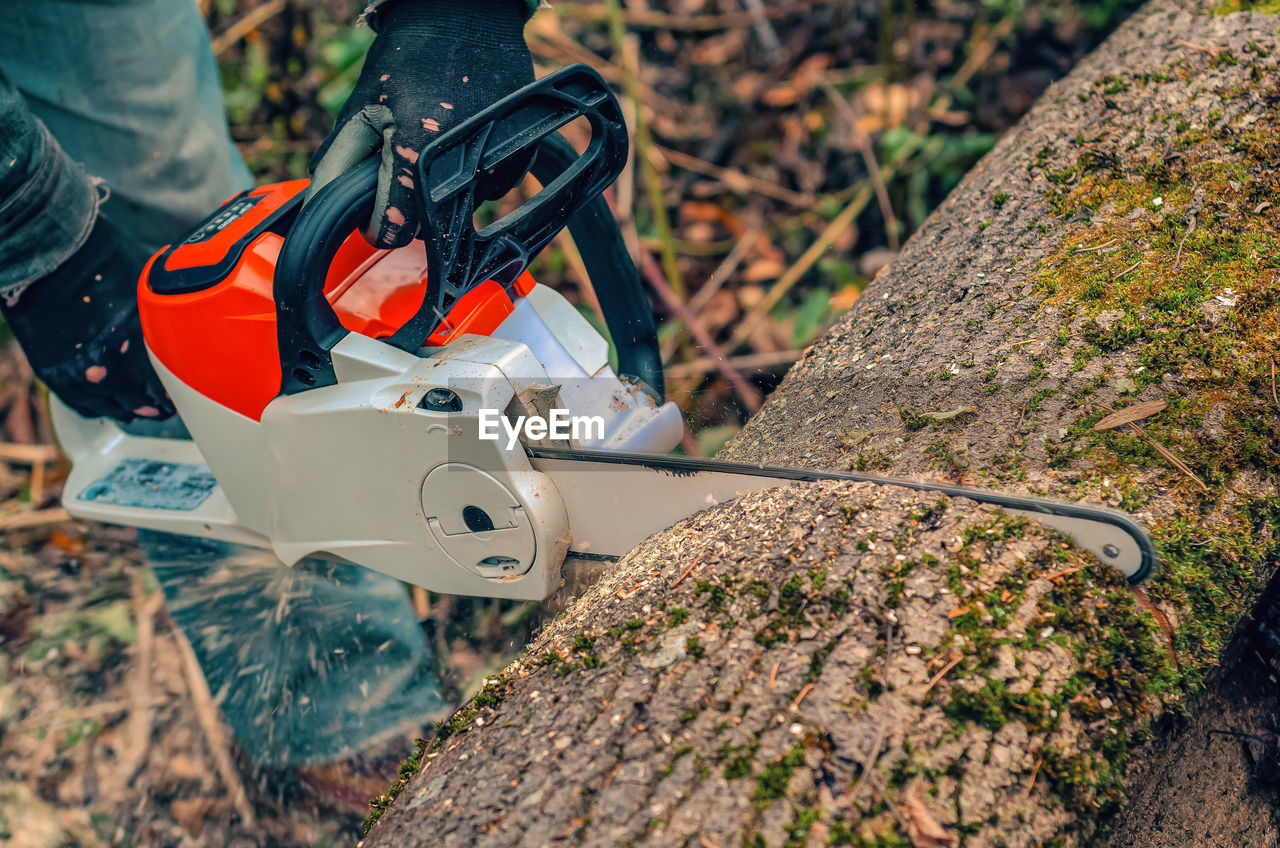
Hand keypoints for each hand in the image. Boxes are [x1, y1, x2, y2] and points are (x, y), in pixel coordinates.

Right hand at [1, 216, 173, 421]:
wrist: (44, 248)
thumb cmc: (97, 254)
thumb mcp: (146, 277)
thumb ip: (163, 305)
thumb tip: (187, 313)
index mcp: (132, 333)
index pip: (160, 378)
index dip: (172, 389)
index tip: (182, 393)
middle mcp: (103, 355)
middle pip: (135, 396)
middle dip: (153, 405)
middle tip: (165, 407)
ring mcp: (73, 364)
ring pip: (107, 404)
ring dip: (127, 409)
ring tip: (141, 411)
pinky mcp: (50, 366)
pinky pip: (78, 400)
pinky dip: (97, 406)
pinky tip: (108, 407)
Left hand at [310, 0, 534, 247]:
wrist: (464, 17)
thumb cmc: (408, 58)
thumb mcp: (361, 105)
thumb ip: (338, 162)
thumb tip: (322, 209)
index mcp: (416, 150)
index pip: (396, 226)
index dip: (378, 225)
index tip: (374, 214)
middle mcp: (462, 160)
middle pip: (430, 225)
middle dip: (411, 207)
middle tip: (404, 167)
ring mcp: (497, 159)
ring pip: (462, 210)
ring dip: (444, 193)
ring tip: (436, 145)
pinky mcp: (521, 155)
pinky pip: (492, 190)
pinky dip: (474, 178)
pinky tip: (463, 142)